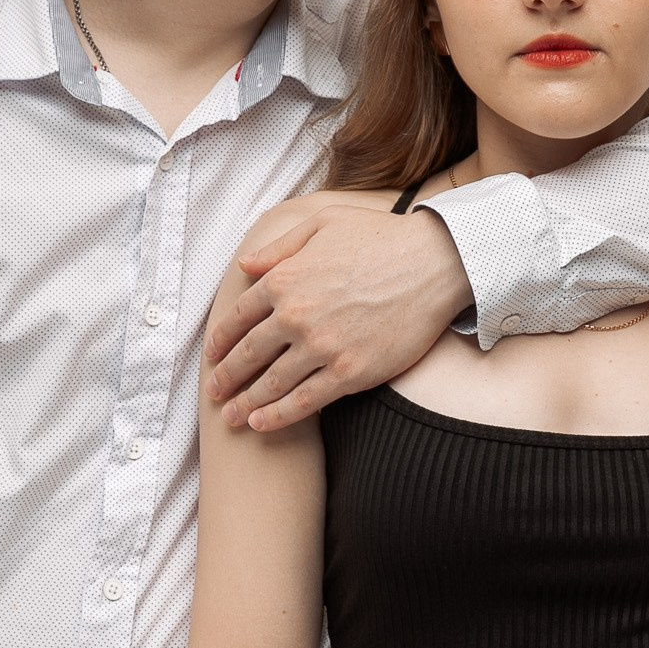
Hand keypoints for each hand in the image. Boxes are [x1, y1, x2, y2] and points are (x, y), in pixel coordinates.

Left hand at [204, 202, 471, 431]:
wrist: (435, 262)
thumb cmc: (382, 237)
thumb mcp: (323, 223)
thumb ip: (279, 247)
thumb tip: (244, 265)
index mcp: (285, 279)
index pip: (239, 316)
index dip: (221, 339)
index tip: (212, 353)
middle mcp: (296, 315)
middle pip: (248, 354)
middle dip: (225, 377)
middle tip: (213, 392)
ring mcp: (321, 347)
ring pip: (271, 384)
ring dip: (245, 404)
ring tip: (229, 417)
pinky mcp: (349, 372)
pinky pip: (304, 401)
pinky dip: (278, 416)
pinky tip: (261, 424)